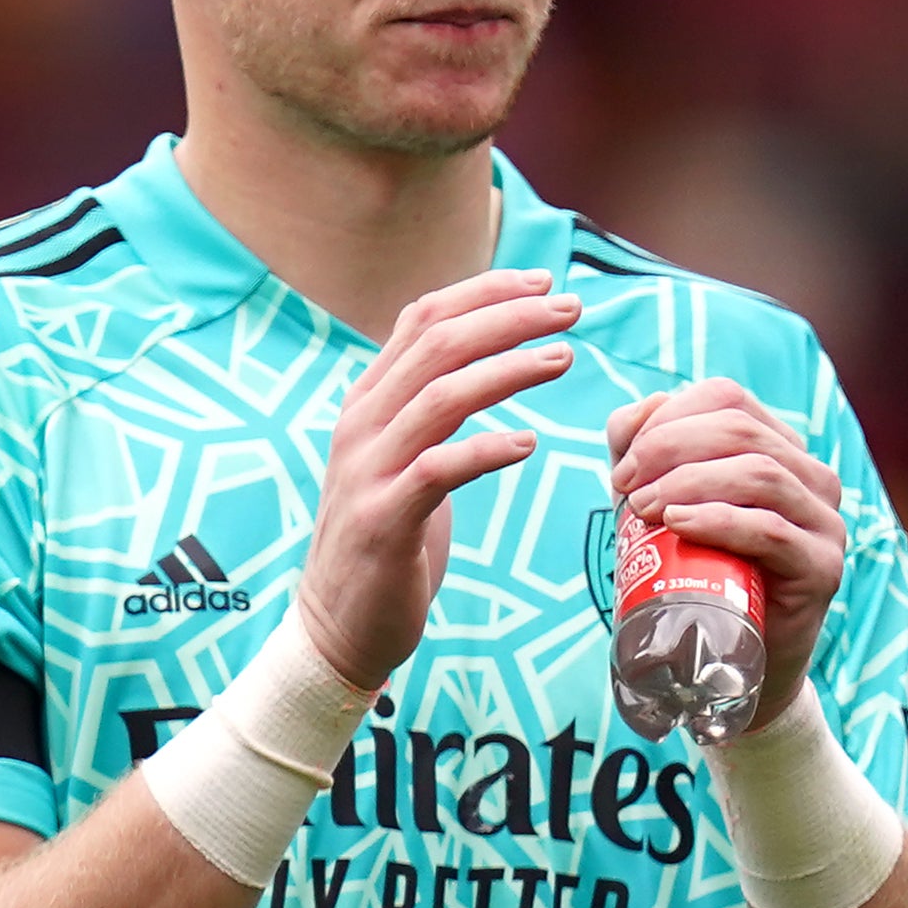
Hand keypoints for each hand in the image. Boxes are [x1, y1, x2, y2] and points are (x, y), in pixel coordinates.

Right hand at [295, 269, 579, 689]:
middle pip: (438, 343)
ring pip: (440, 396)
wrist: (338, 625)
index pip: (422, 317)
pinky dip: (486, 449)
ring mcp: (367, 471)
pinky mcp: (383, 520)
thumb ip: (429, 407)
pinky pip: (438, 469)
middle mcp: (361, 424)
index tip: (541, 282)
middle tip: (569, 309)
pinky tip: (528, 442)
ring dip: (507, 369)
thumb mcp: (403, 456)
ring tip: (563, 358)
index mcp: (368, 400)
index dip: (483, 291)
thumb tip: (483, 359)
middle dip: (509, 318)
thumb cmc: (388, 537)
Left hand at [608, 378, 846, 732]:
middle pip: (742, 431)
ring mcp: (824, 522)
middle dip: (671, 449)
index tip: (625, 464)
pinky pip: (773, 531)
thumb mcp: (660, 505)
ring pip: (761, 474)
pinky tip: (680, 525)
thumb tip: (634, 414)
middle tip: (627, 489)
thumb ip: (642, 454)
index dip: (671, 417)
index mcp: (779, 448)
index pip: (729, 398)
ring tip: (645, 510)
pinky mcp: (822, 568)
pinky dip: (720, 520)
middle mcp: (812, 477)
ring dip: (690, 483)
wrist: (728, 661)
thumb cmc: (696, 575)